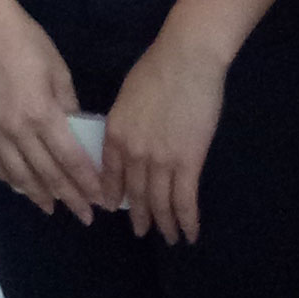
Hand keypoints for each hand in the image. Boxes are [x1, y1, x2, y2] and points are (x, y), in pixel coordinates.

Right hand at [0, 0, 104, 217]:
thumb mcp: (57, 70)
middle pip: (46, 173)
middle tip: (84, 215)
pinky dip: (7, 178)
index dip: (86, 184)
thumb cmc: (26, 41)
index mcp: (42, 113)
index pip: (69, 160)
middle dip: (68, 197)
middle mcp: (16, 128)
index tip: (101, 201)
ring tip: (52, 208)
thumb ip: (68, 104)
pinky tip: (18, 186)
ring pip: (17, 174)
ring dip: (37, 195)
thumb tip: (76, 131)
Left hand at [102, 22, 229, 243]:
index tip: (111, 208)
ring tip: (168, 238)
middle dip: (138, 216)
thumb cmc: (156, 69)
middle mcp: (133, 153)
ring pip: (160, 203)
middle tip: (140, 231)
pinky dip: (187, 221)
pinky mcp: (189, 163)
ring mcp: (161, 161)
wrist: (185, 59)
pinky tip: (189, 234)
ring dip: (164, 224)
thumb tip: (126, 139)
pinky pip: (185, 200)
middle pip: (135, 193)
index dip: (111, 194)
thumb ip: (124, 123)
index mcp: (115, 134)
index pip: (108, 174)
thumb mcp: (127, 96)